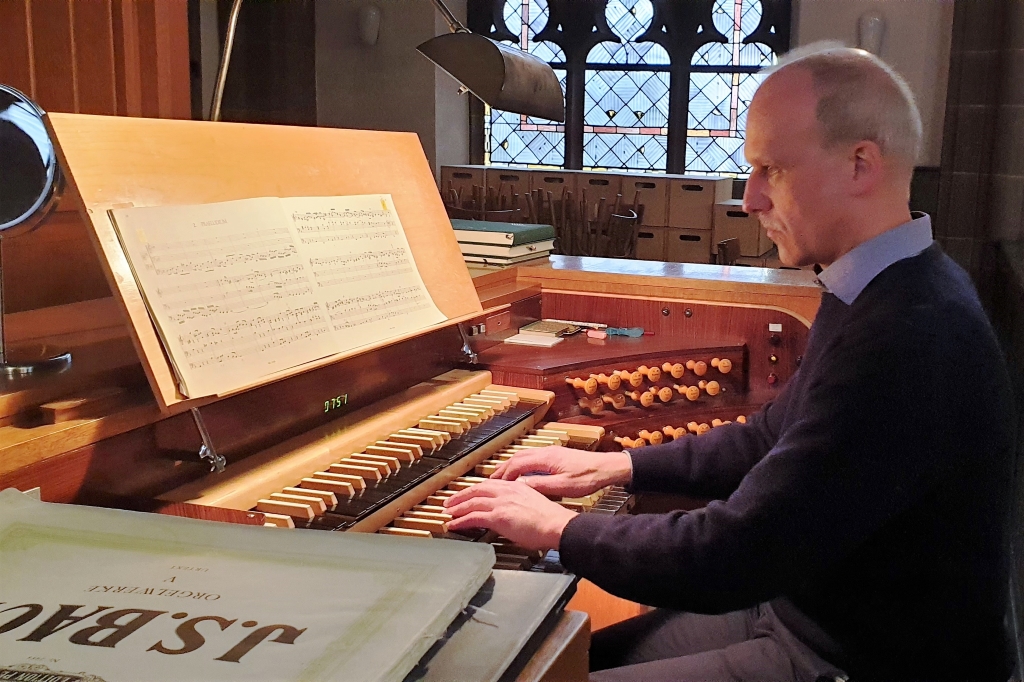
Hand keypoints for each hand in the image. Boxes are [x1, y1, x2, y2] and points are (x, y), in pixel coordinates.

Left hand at [443, 479, 576, 550]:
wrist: (556, 525)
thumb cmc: (550, 520)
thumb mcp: (532, 503)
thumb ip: (518, 504)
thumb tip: (511, 512)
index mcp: (516, 486)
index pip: (489, 485)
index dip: (475, 489)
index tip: (467, 493)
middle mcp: (506, 491)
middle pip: (477, 490)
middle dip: (461, 496)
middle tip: (450, 501)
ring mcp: (501, 503)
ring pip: (472, 502)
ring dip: (457, 508)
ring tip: (448, 512)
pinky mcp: (498, 516)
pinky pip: (473, 517)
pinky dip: (461, 520)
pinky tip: (454, 524)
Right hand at [490, 445, 632, 497]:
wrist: (607, 468)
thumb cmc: (589, 476)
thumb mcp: (563, 486)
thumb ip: (541, 485)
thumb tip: (521, 486)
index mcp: (546, 458)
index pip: (517, 464)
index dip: (504, 475)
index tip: (495, 485)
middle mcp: (546, 452)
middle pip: (517, 458)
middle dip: (502, 469)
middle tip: (490, 480)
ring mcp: (551, 452)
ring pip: (523, 456)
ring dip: (510, 466)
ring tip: (501, 477)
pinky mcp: (556, 456)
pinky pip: (531, 457)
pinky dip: (521, 465)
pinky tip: (522, 473)